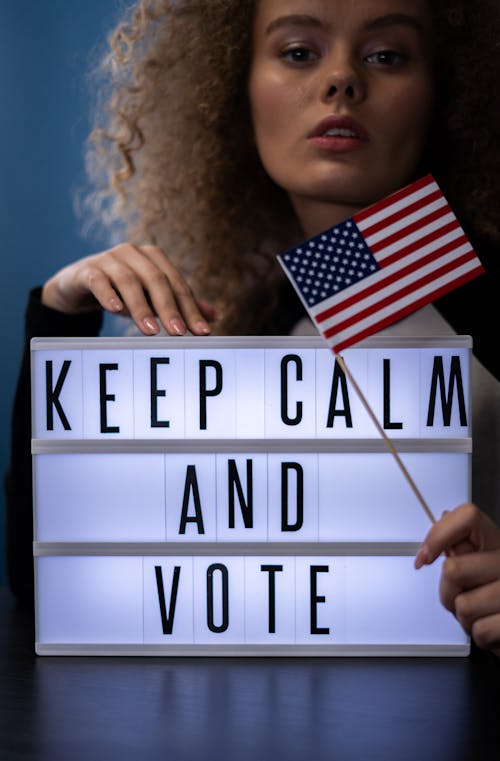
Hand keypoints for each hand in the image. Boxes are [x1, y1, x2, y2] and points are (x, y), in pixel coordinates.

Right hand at [41, 243, 217, 335]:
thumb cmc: (122, 290)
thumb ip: (179, 305)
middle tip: (179, 334)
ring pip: (129, 281)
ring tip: (150, 331)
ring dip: (141, 307)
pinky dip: (108, 294)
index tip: (202, 332)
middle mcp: (134, 254)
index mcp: (154, 258)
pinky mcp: (88, 270)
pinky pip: (99, 281)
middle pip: (157, 280)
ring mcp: (109, 259)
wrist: (78, 284)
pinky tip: (116, 310)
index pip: (177, 284)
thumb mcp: (151, 298)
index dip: (191, 308)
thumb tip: (215, 317)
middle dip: (169, 308)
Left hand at [415, 503, 499, 655]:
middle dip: (448, 591)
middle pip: (452, 569)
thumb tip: (443, 517)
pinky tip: (492, 626)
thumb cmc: (496, 595)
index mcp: (498, 542)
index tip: (426, 556)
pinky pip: (479, 630)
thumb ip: (462, 546)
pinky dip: (480, 635)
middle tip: (465, 595)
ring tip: (482, 612)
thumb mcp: (482, 564)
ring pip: (463, 605)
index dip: (438, 535)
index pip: (467, 516)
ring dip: (464, 617)